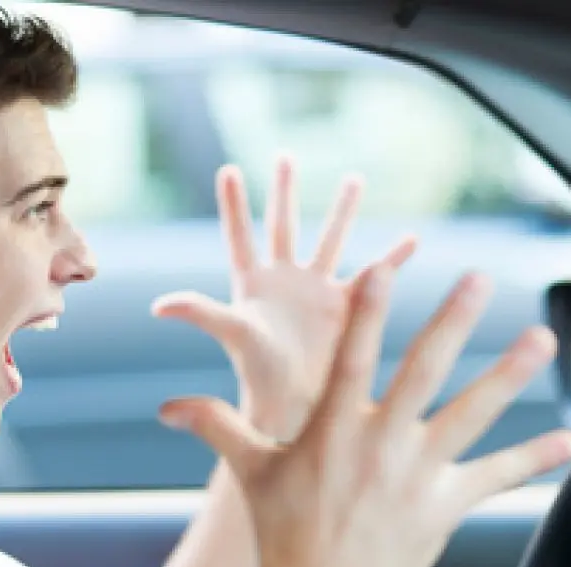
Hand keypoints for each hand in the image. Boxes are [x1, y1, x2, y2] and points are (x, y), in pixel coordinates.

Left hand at [151, 157, 415, 441]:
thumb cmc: (260, 374)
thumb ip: (201, 313)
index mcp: (254, 284)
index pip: (241, 234)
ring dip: (343, 211)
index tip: (227, 169)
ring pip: (332, 240)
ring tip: (354, 179)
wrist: (297, 408)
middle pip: (284, 225)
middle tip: (285, 156)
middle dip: (284, 192)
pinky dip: (393, 258)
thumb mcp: (233, 335)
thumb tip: (159, 305)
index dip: (234, 204)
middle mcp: (285, 282)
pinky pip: (375, 275)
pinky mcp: (347, 308)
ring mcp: (317, 293)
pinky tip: (412, 239)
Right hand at [158, 266, 570, 566]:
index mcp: (332, 429)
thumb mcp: (249, 474)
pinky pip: (494, 476)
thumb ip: (215, 426)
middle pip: (423, 371)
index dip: (368, 309)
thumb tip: (167, 405)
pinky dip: (532, 458)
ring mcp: (416, 476)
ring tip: (541, 339)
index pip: (352, 356)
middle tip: (479, 280)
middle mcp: (378, 445)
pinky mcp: (443, 508)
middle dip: (452, 321)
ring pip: (470, 414)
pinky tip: (568, 440)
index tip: (386, 268)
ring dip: (508, 375)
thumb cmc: (282, 535)